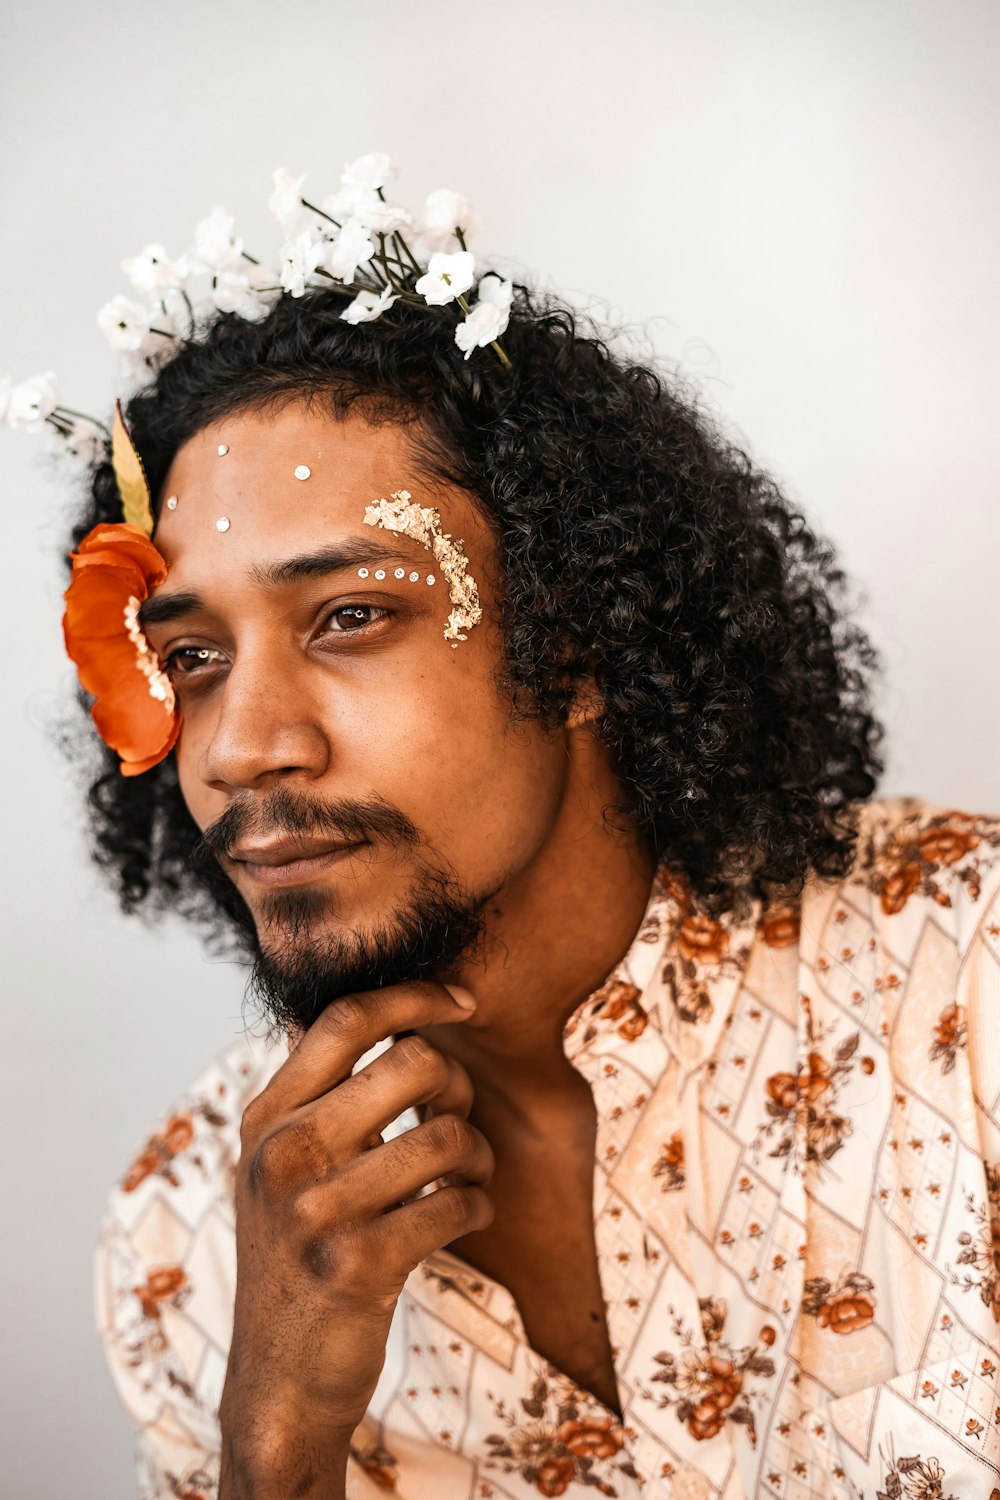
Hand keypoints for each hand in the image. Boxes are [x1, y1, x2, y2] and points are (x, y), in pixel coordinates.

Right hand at [218, 981, 492, 1496]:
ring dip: (478, 1154)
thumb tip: (372, 1009)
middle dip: (458, 1085)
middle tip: (459, 1117)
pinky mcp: (357, 1264)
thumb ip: (314, 1096)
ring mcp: (315, 1211)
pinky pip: (456, 1202)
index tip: (462, 1002)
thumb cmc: (298, 1259)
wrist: (278, 1383)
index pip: (345, 1019)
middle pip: (412, 1061)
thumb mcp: (279, 1171)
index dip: (414, 995)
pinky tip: (466, 1214)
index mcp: (265, 1119)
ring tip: (470, 1174)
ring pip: (447, 1134)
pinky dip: (478, 1205)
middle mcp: (281, 1155)